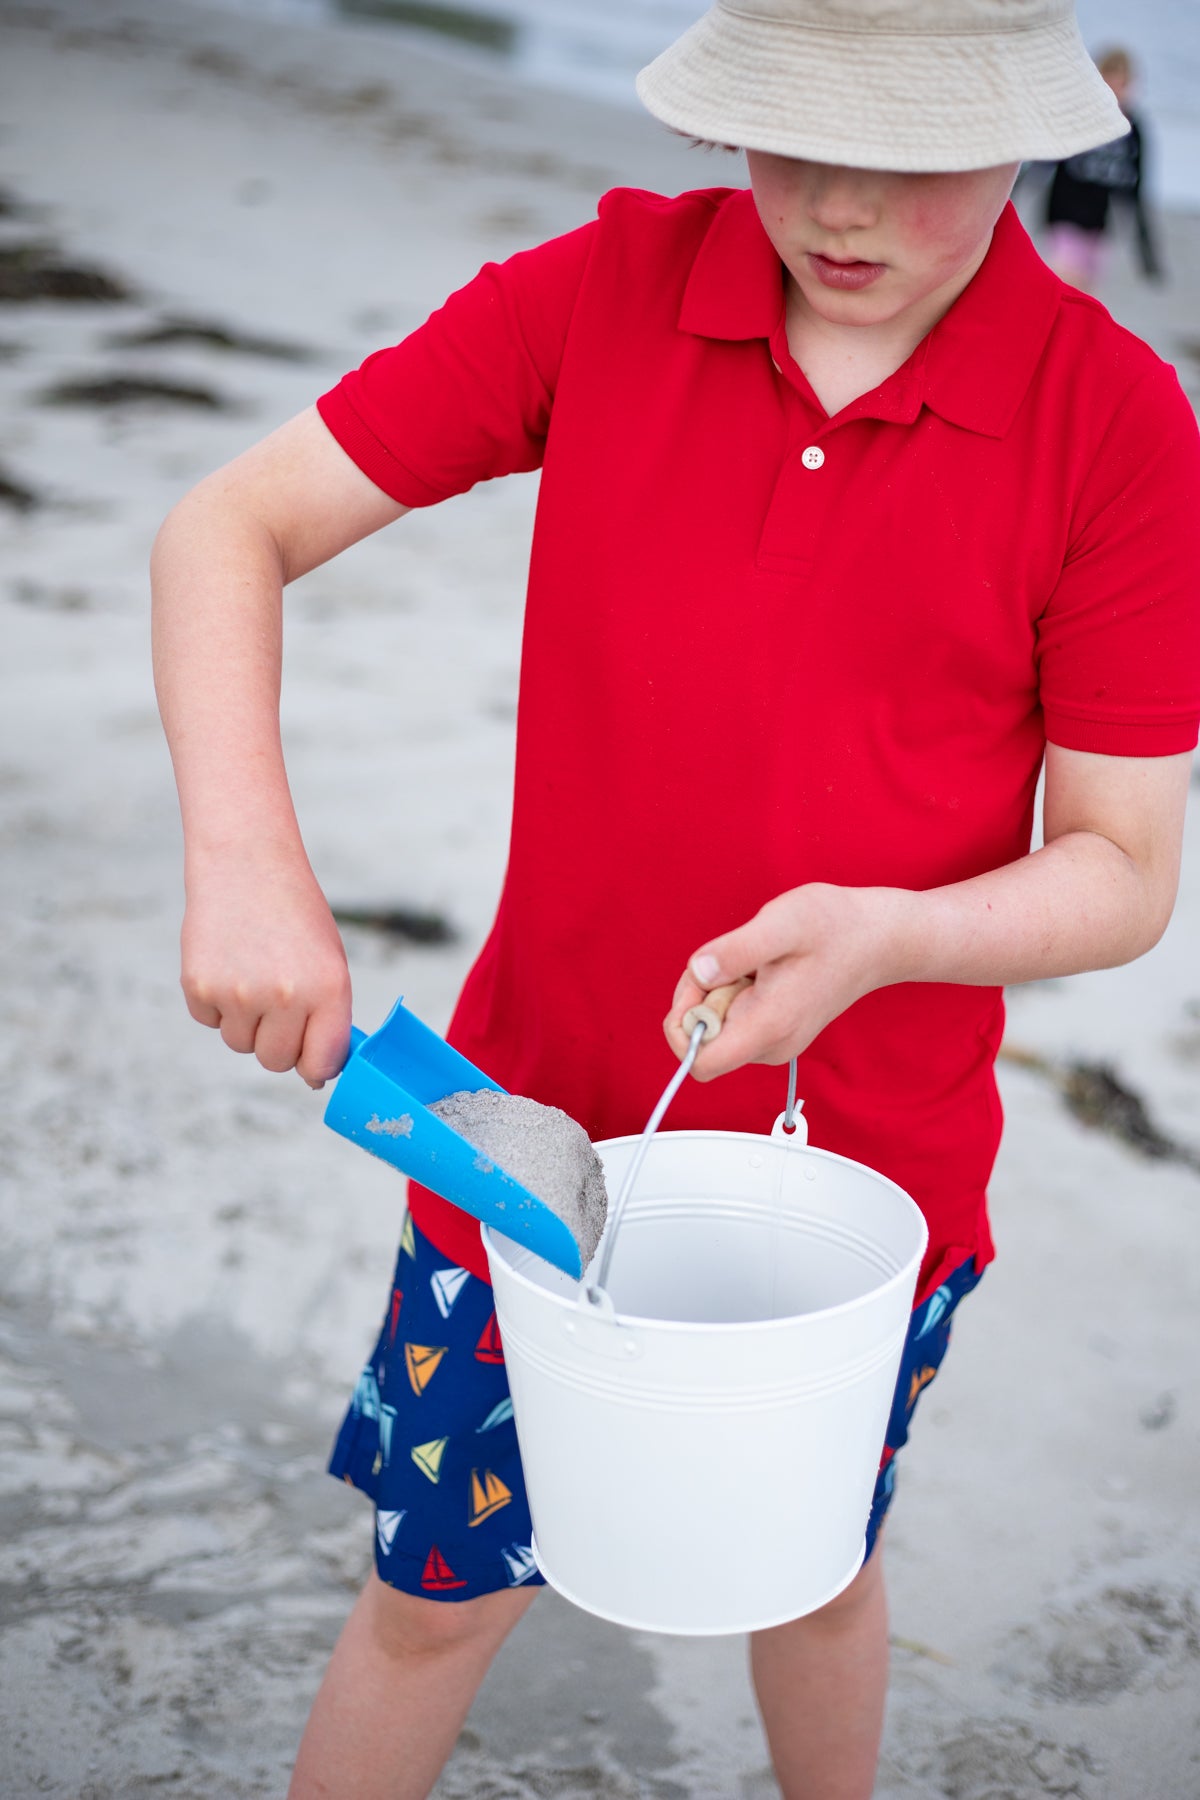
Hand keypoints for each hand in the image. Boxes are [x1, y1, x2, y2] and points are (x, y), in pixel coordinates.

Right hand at [181, 848, 351, 1088]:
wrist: (246, 864)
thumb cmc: (295, 915)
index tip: (311, 1060)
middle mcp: (285, 996)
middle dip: (278, 1042)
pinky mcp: (198, 987)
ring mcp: (238, 994)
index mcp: (328, 989)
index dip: (316, 1066)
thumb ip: (328, 1017)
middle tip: (278, 1003)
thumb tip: (316, 1075)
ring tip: (253, 972)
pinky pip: (209, 1021)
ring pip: (240, 1043)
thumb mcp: (328, 960)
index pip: (322, 1063)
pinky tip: (228, 962)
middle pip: (276, 1060)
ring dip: (246, 1021)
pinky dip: (216, 1003)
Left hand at [663, 883, 909, 1080]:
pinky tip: (762, 969)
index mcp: (768, 1027)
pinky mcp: (778, 1030)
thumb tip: (698, 972)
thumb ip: (735, 950)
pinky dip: (734, 992)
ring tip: (753, 961)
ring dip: (718, 992)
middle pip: (702, 1042)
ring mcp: (775, 1041)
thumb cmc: (836, 927)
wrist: (878, 938)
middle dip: (700, 997)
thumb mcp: (782, 923)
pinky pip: (734, 1020)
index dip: (683, 1024)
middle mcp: (771, 1045)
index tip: (701, 983)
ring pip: (716, 1029)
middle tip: (730, 959)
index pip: (699, 1063)